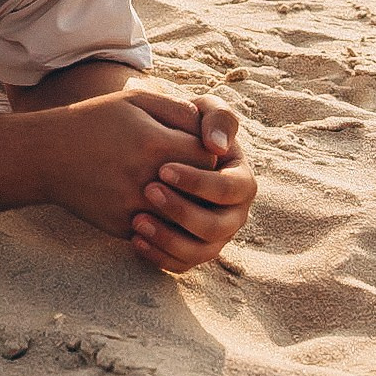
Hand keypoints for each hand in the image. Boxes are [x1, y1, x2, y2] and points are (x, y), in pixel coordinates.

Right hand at [34, 89, 216, 240]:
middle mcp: (147, 178)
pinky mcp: (123, 226)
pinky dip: (159, 219)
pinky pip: (157, 229)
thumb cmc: (94, 122)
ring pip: (182, 216)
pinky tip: (149, 202)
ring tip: (175, 188)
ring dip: (183, 203)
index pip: (208, 156)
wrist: (46, 155)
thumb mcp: (134, 102)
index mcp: (154, 143)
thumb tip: (208, 130)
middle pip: (200, 189)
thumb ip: (177, 110)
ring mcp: (134, 207)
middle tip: (191, 171)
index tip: (195, 148)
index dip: (206, 151)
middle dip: (199, 180)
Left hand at [122, 91, 254, 273]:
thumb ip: (217, 117)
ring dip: (169, 240)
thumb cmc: (184, 126)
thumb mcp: (202, 111)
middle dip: (183, 212)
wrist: (156, 149)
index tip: (162, 169)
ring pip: (201, 252)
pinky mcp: (192, 250)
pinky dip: (160, 256)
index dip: (200, 182)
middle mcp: (233, 214)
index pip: (231, 189)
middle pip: (218, 227)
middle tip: (148, 191)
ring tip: (137, 221)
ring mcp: (214, 236)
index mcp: (241, 181)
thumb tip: (217, 145)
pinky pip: (181, 264)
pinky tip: (134, 240)